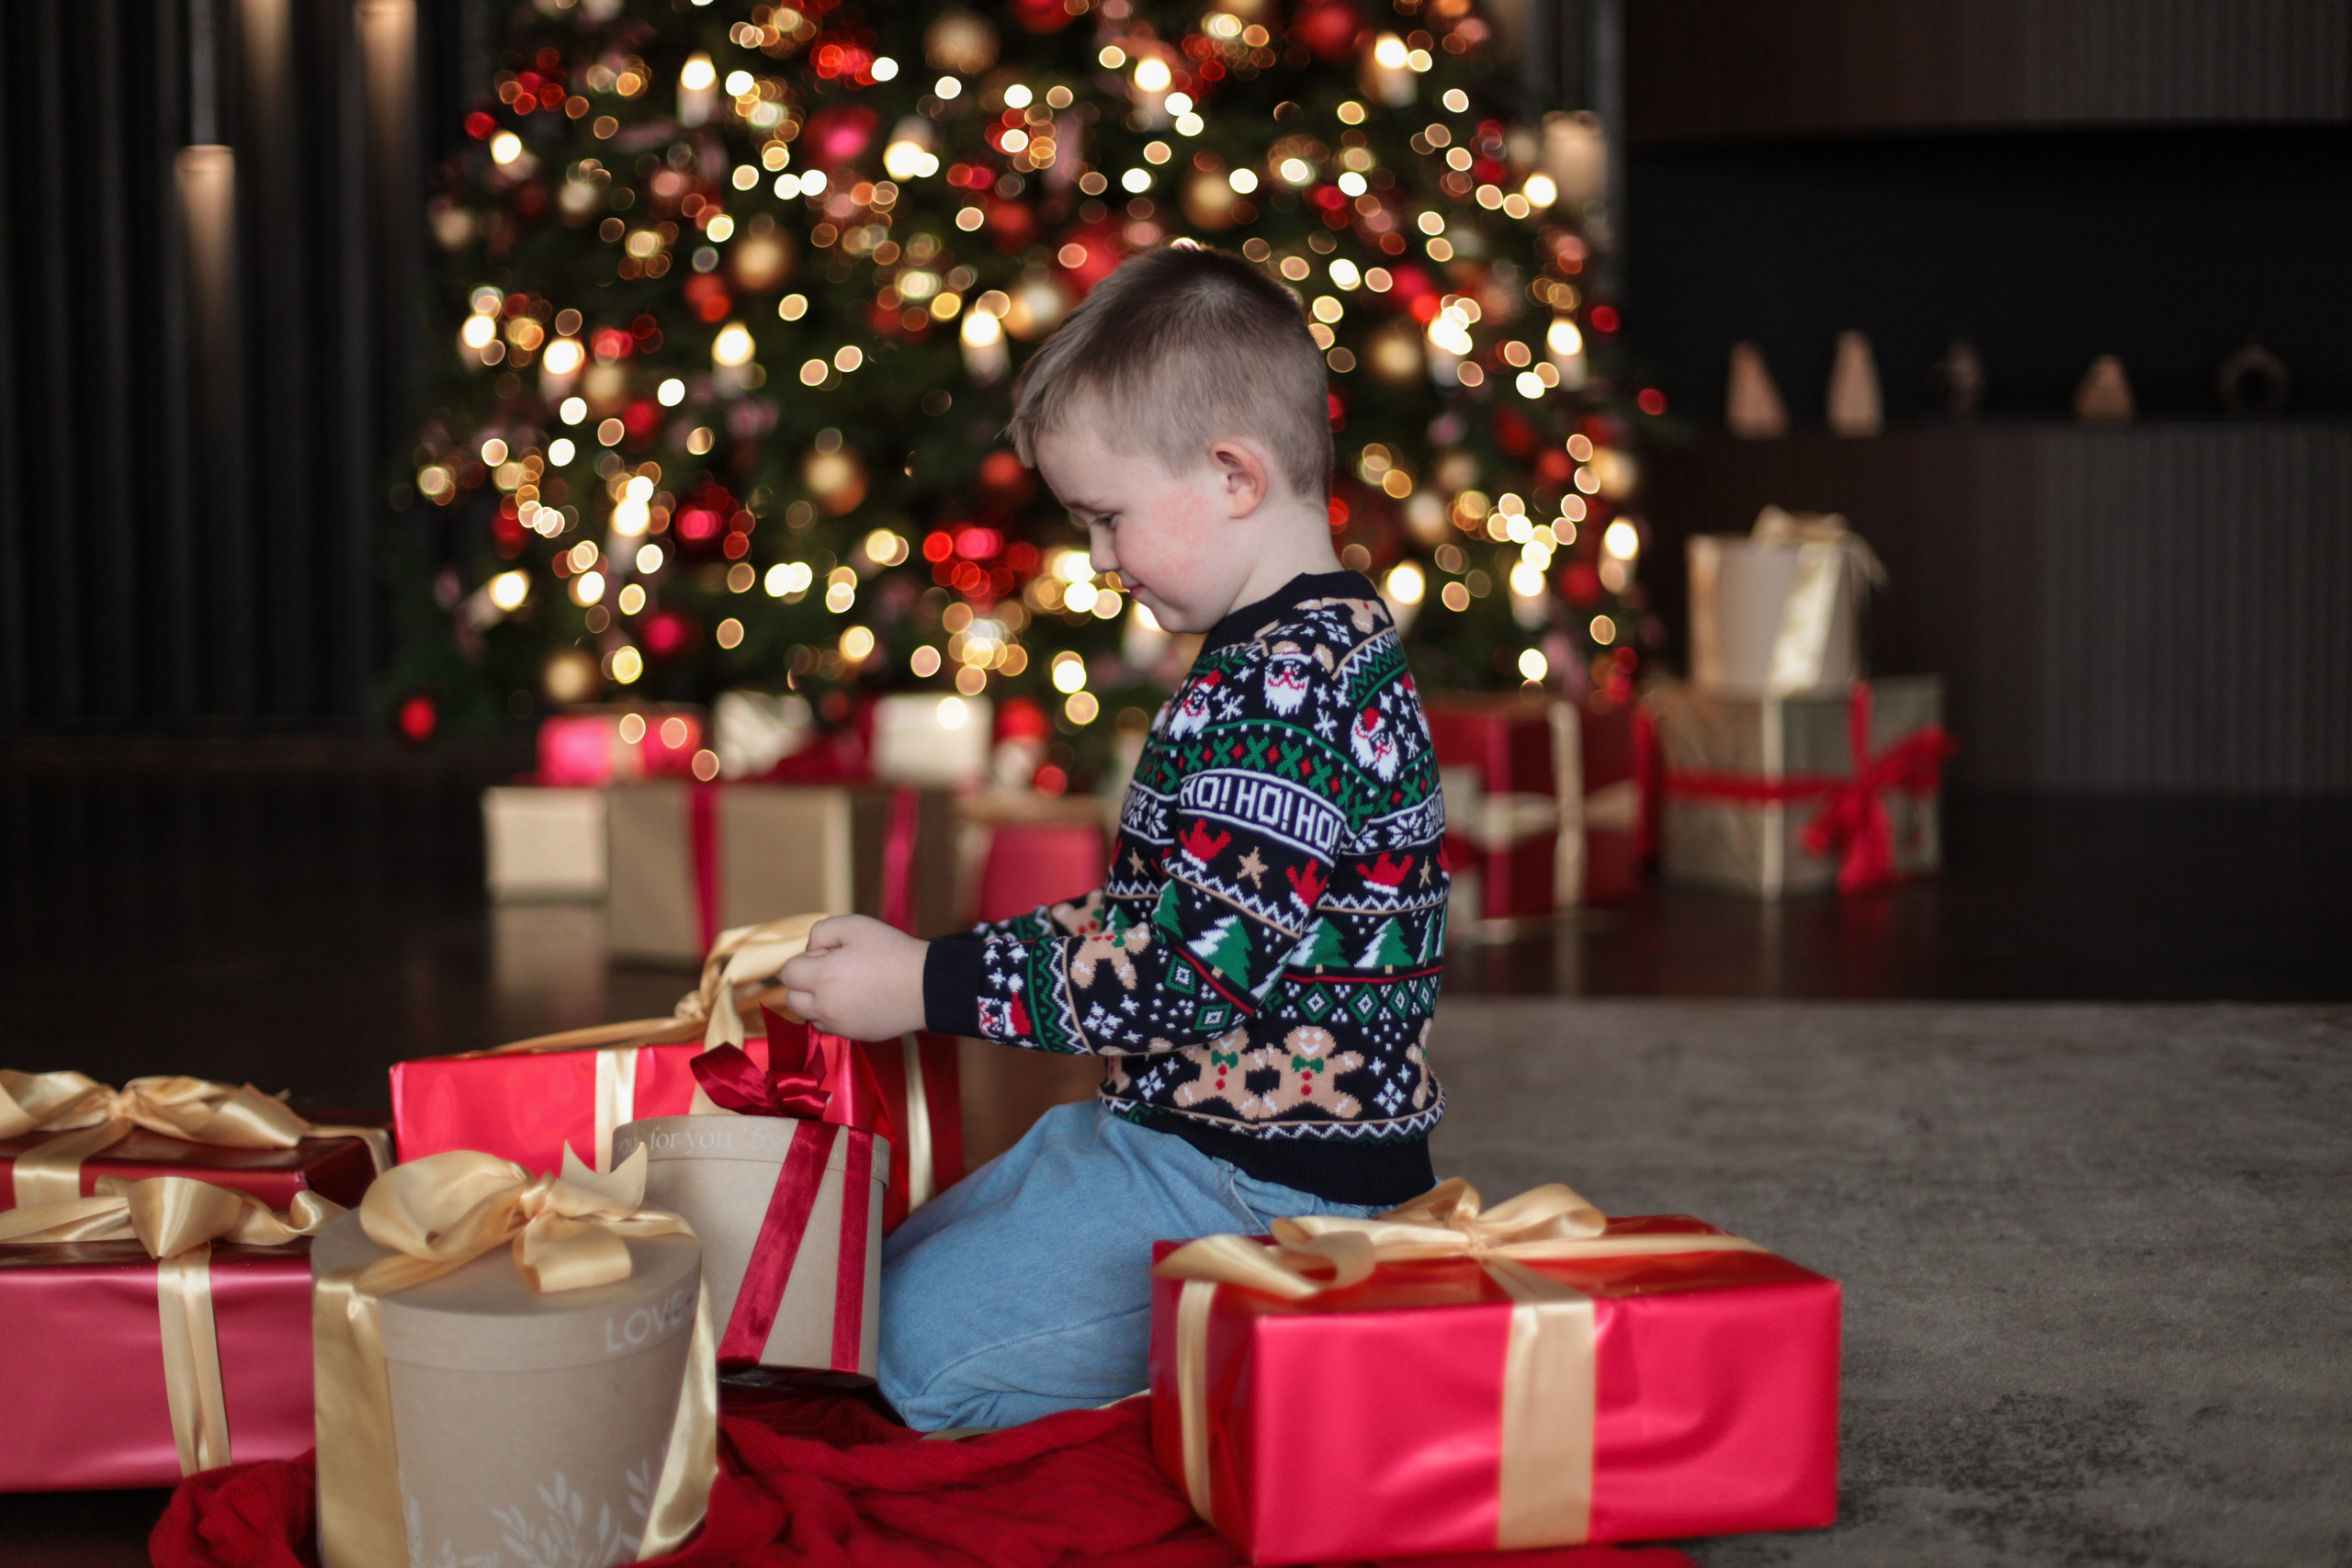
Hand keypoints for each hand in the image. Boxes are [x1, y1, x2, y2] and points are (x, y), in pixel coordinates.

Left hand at [777, 915, 929, 1040]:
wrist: (927, 985)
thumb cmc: (893, 952)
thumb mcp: (855, 925)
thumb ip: (821, 932)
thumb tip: (810, 951)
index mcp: (822, 977)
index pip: (787, 973)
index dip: (805, 959)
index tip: (829, 954)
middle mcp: (825, 1006)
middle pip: (792, 999)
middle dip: (805, 983)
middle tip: (835, 970)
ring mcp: (840, 1025)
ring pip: (809, 1016)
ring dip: (817, 1001)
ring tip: (846, 986)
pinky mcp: (855, 1036)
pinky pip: (830, 1027)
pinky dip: (835, 1015)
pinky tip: (857, 1000)